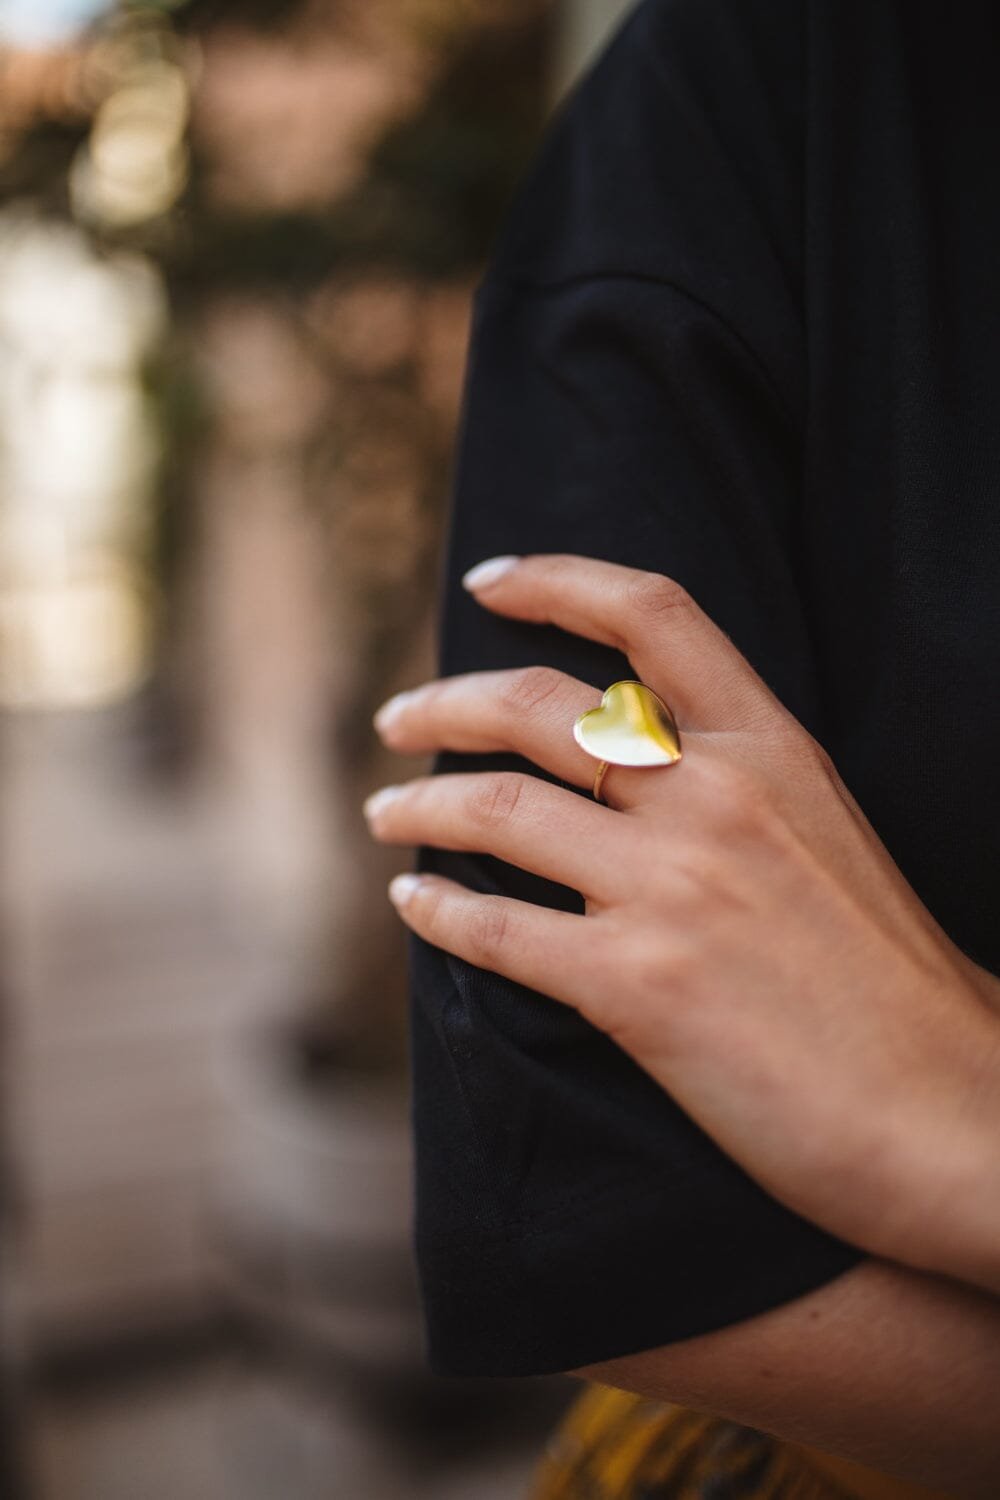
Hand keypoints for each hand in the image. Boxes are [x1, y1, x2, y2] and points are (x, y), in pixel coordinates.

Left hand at [364, 554, 999, 1295]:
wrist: (948, 1115)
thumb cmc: (894, 987)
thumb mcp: (831, 835)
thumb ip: (739, 784)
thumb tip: (632, 760)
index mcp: (773, 749)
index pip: (653, 613)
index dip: (556, 579)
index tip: (488, 582)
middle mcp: (716, 796)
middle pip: (538, 705)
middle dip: (443, 704)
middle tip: (397, 719)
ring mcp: (673, 888)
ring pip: (496, 808)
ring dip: (417, 804)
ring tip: (384, 815)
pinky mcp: (635, 987)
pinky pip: (495, 928)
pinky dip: (436, 910)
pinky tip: (412, 905)